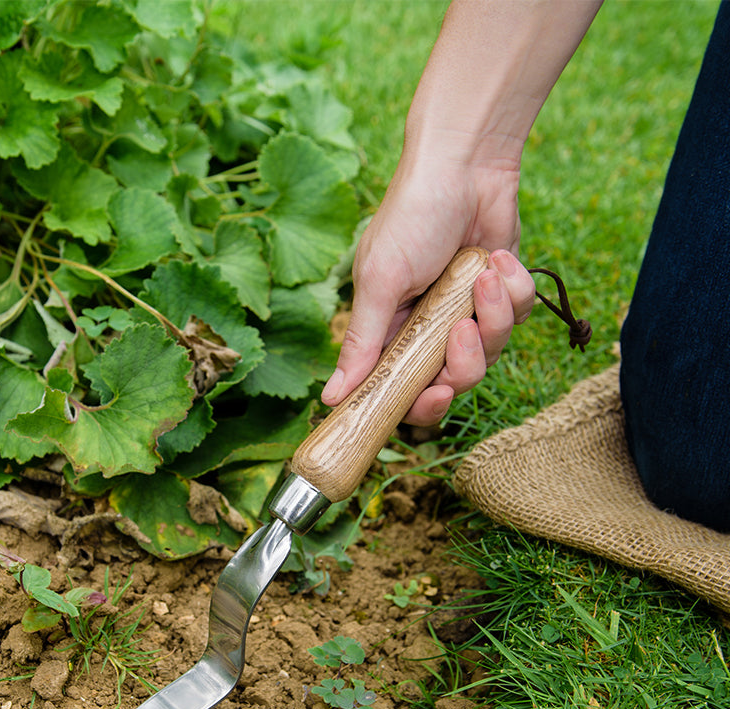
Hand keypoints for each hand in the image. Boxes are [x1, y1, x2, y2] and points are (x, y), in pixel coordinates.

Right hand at [321, 165, 536, 425]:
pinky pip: (518, 317)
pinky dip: (513, 290)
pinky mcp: (501, 296)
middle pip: (450, 382)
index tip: (433, 396)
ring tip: (483, 278)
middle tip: (462, 335)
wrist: (467, 162)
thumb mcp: (379, 283)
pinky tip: (498, 258)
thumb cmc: (411, 216)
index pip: (399, 391)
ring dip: (492, 317)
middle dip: (463, 365)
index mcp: (389, 331)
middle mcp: (426, 330)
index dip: (417, 405)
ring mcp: (466, 314)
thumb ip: (362, 344)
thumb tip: (330, 398)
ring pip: (490, 353)